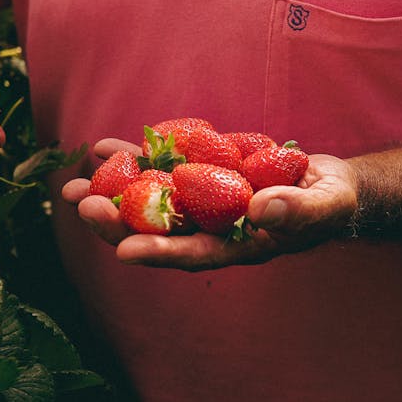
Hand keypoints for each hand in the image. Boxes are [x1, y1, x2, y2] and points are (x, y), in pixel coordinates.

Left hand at [62, 139, 358, 270]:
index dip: (161, 251)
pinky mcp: (201, 172)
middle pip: (159, 228)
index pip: (195, 253)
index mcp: (237, 245)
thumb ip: (297, 212)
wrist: (325, 182)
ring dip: (111, 191)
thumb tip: (262, 211)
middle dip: (119, 221)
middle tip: (81, 207)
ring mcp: (202, 200)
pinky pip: (162, 165)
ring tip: (70, 183)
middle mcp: (211, 227)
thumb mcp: (325, 205)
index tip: (125, 250)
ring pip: (150, 199)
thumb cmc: (331, 202)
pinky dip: (135, 157)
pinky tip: (104, 148)